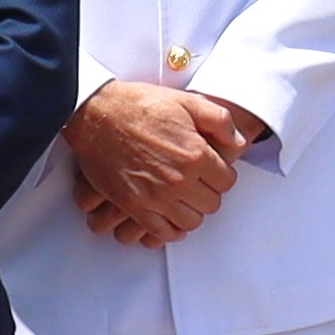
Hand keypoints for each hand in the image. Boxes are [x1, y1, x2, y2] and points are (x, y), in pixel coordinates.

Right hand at [64, 79, 240, 247]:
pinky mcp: (134, 206)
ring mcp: (155, 197)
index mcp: (195, 154)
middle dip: (208, 192)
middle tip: (198, 181)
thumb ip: (220, 120)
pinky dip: (169, 229)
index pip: (227, 181)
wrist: (96, 114)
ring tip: (184, 197)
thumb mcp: (187, 102)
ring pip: (190, 222)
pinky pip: (161, 232)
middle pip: (211, 204)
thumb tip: (238, 141)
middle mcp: (178, 180)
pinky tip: (169, 217)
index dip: (221, 174)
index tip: (212, 169)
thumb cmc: (138, 106)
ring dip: (191, 211)